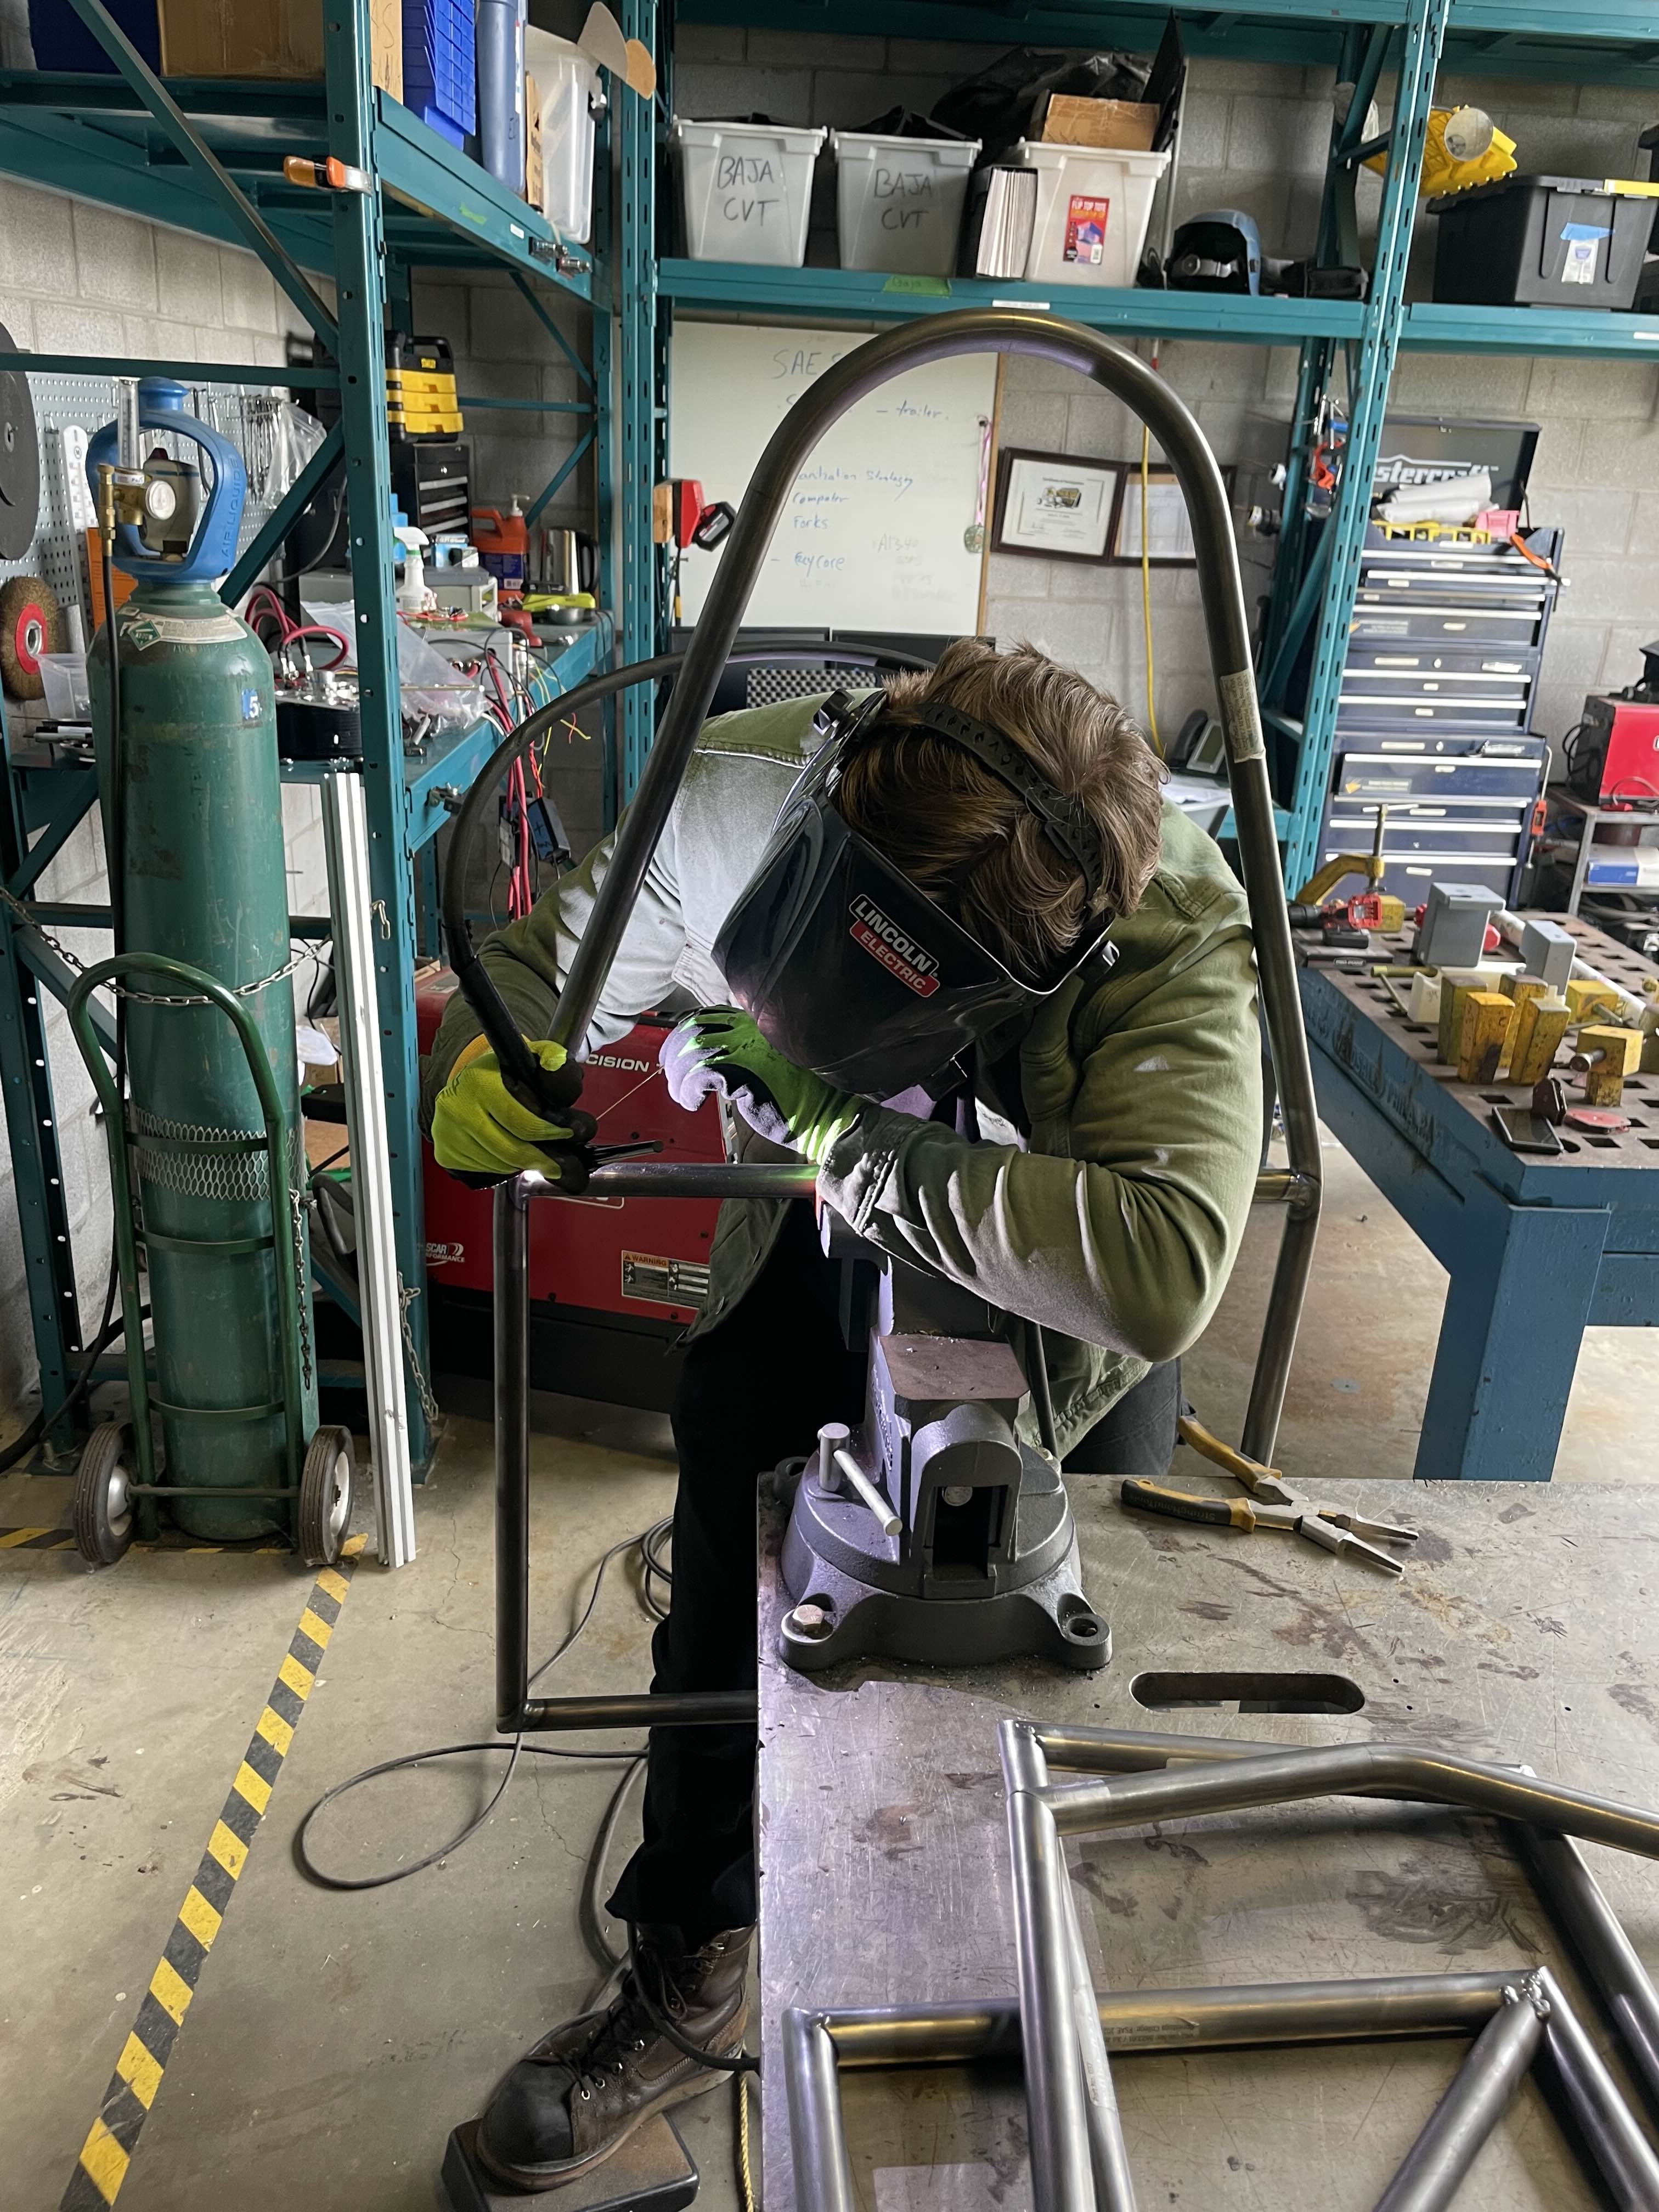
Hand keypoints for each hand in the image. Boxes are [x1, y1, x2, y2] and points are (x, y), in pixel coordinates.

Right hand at [430, 1036, 595, 1183]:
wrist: (463, 1084)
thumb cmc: (499, 1075)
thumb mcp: (525, 1057)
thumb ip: (550, 1057)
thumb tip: (555, 1064)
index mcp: (480, 1081)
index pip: (522, 1121)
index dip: (549, 1132)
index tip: (567, 1134)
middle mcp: (458, 1107)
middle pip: (510, 1150)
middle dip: (541, 1159)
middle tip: (557, 1164)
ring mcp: (448, 1132)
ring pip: (498, 1164)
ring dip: (520, 1164)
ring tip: (531, 1154)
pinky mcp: (445, 1151)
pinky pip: (483, 1170)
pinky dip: (501, 1168)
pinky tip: (507, 1154)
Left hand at [660, 1008, 859, 1166]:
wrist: (828, 1112)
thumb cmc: (806, 1092)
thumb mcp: (774, 1058)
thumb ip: (747, 1048)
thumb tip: (711, 1055)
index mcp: (759, 1021)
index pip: (708, 1016)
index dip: (685, 1033)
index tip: (675, 1052)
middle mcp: (751, 1029)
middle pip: (694, 1030)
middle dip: (675, 1053)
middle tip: (671, 1076)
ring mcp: (746, 1049)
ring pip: (692, 1054)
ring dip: (680, 1078)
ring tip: (682, 1095)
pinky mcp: (743, 1073)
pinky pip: (700, 1077)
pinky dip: (689, 1091)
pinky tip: (693, 1102)